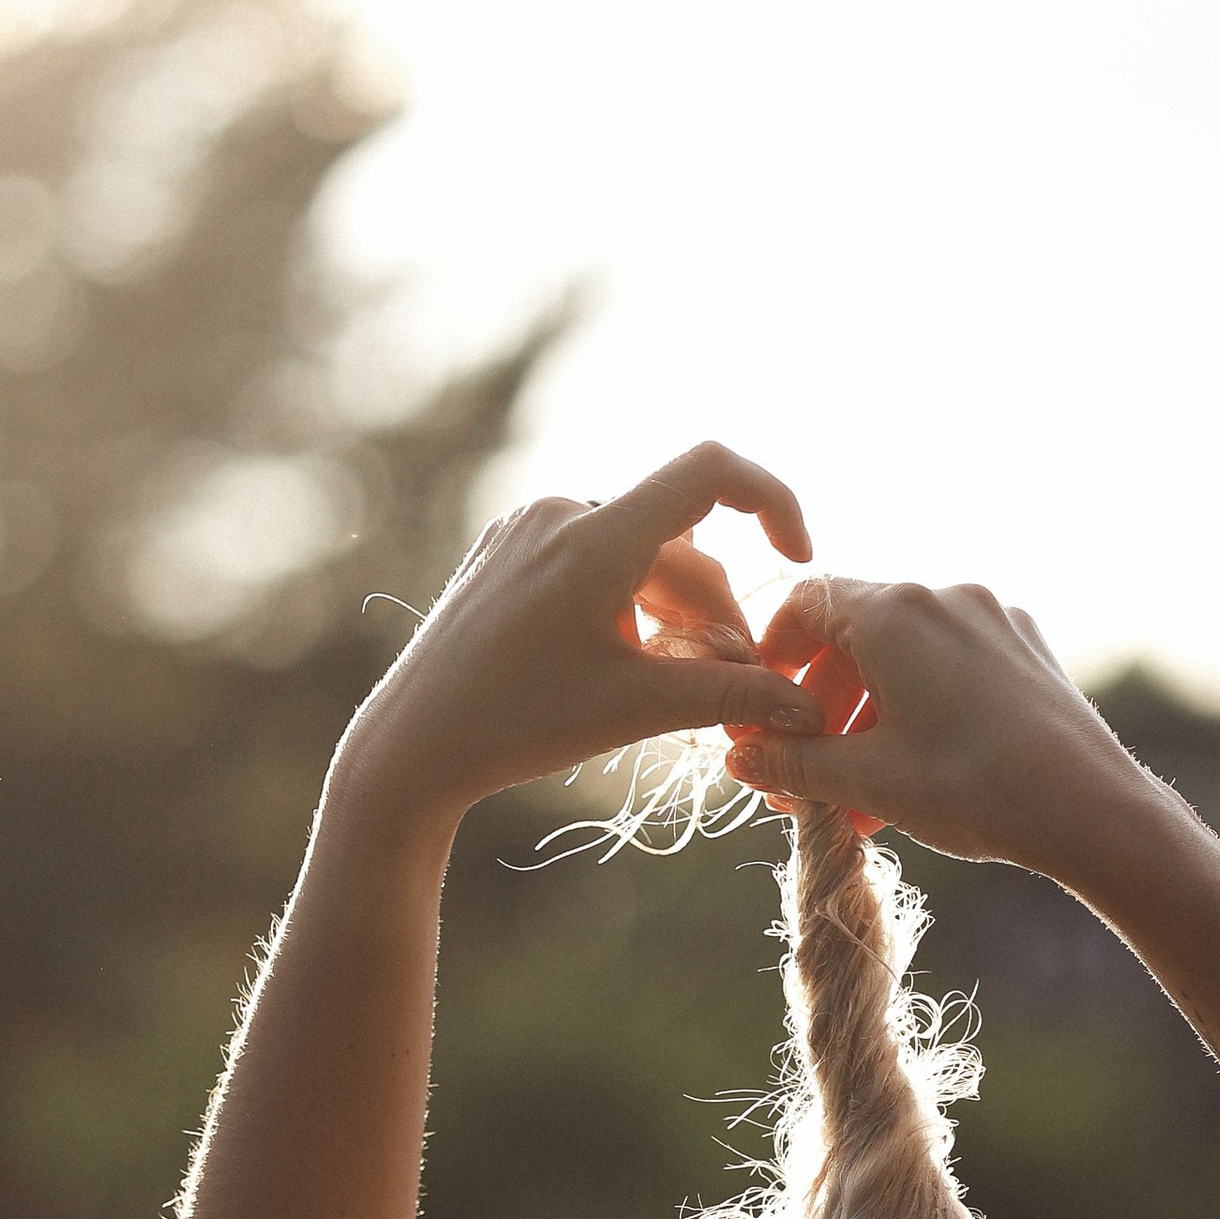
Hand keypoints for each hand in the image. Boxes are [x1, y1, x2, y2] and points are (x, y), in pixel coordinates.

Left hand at [334, 443, 826, 832]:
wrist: (412, 745)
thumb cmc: (517, 726)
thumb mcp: (636, 709)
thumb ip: (731, 695)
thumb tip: (807, 705)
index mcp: (593, 538)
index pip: (709, 473)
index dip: (772, 501)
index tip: (799, 557)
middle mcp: (560, 513)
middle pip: (680, 542)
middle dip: (717, 611)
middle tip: (736, 686)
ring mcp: (529, 528)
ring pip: (641, 558)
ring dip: (673, 615)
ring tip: (673, 686)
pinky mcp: (509, 550)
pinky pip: (596, 563)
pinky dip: (629, 607)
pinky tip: (622, 665)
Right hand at [726, 574, 1149, 879]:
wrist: (1093, 810)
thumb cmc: (975, 788)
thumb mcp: (867, 781)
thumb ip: (794, 763)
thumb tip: (742, 757)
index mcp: (895, 610)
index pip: (804, 603)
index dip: (772, 656)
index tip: (765, 712)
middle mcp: (945, 597)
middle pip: (855, 634)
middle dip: (823, 707)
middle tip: (804, 773)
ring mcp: (993, 620)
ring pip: (906, 659)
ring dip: (870, 721)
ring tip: (860, 798)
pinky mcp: (1028, 651)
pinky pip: (952, 669)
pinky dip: (920, 712)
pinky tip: (917, 779)